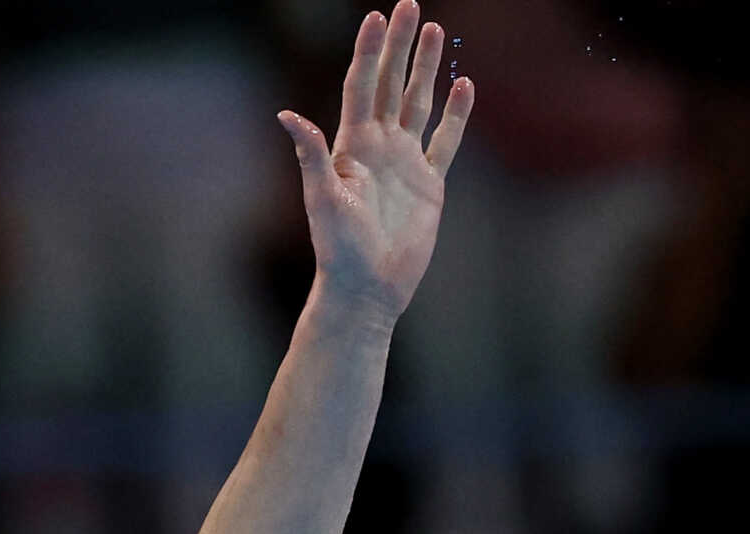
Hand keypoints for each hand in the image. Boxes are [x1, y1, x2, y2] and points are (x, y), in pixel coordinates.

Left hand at [278, 3, 475, 324]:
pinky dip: (456, 114)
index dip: (369, 51)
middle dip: (400, 45)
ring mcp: (405, 164)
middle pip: (391, 84)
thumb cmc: (339, 251)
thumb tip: (286, 115)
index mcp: (352, 147)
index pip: (362, 87)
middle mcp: (378, 148)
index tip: (376, 16)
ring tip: (435, 31)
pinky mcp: (429, 184)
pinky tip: (463, 85)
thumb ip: (311, 155)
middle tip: (409, 5)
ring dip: (426, 68)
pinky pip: (445, 141)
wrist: (367, 290)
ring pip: (418, 103)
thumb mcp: (323, 201)